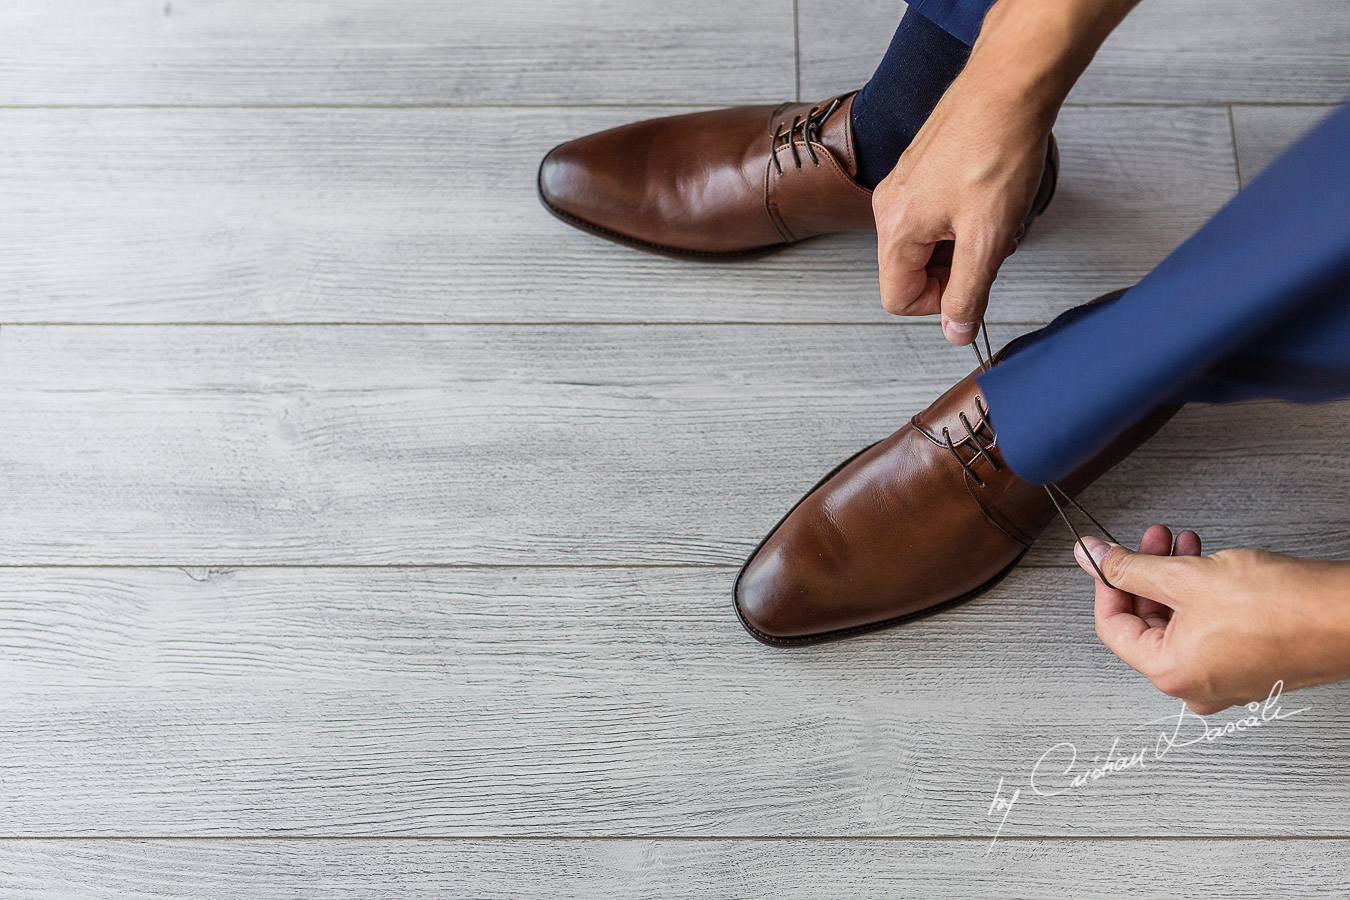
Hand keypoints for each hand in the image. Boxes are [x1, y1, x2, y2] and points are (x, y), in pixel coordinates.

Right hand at [870, 0, 1143, 343]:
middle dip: (956, 269)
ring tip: (995, 217)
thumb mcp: (987, 240)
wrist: (1010, 86)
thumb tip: (956, 333)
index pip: (898, 299)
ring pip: (928, 243)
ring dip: (964, 242)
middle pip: (912, 271)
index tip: (972, 284)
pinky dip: (965, 217)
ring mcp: (904, 185)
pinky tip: (991, 196)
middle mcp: (890, 207)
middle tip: (991, 245)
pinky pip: (936, 215)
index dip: (939, 304)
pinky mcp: (922, 169)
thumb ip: (968, 294)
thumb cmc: (997, 149)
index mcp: (896, 228)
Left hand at [1076, 526, 1349, 713]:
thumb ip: (1131, 567)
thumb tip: (1094, 558)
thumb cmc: (1285, 608)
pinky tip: (1210, 565)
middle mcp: (1195, 686)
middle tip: (1153, 539)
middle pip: (1146, 624)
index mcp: (1170, 673)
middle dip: (1146, 574)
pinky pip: (1209, 630)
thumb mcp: (1186, 576)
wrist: (1349, 617)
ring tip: (1184, 544)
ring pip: (1179, 623)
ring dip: (1174, 579)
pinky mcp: (1250, 666)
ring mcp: (1224, 679)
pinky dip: (1201, 596)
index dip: (1107, 584)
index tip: (1109, 556)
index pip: (1112, 627)